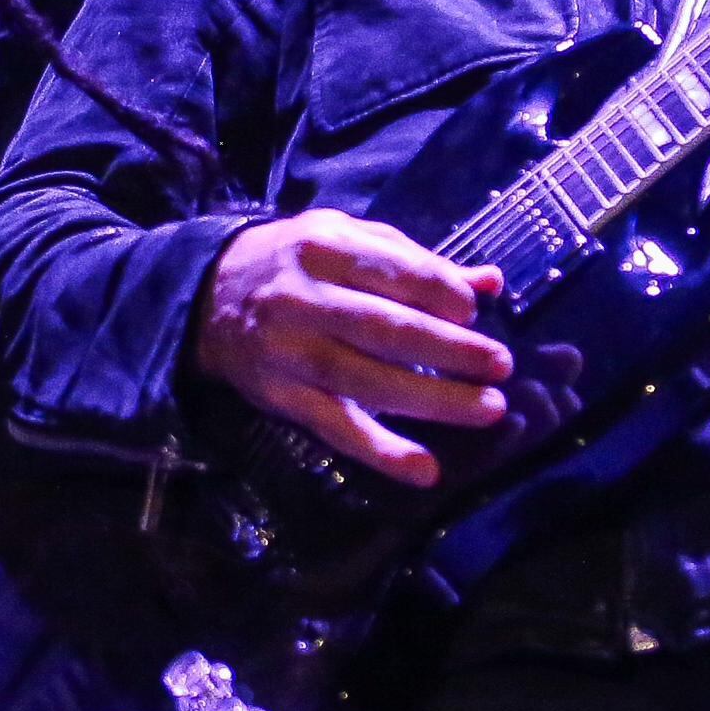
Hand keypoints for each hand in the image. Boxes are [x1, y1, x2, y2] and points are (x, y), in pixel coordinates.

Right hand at [195, 210, 509, 487]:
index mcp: (324, 247)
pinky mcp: (282, 399)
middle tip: (502, 366)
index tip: (474, 314)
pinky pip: (336, 429)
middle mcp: (304, 299)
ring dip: (433, 400)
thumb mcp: (346, 240)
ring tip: (488, 408)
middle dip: (450, 351)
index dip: (440, 292)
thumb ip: (414, 260)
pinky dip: (380, 452)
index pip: (394, 271)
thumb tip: (490, 283)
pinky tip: (423, 470)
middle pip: (386, 329)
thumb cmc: (296, 262)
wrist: (207, 296)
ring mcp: (290, 354)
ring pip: (367, 381)